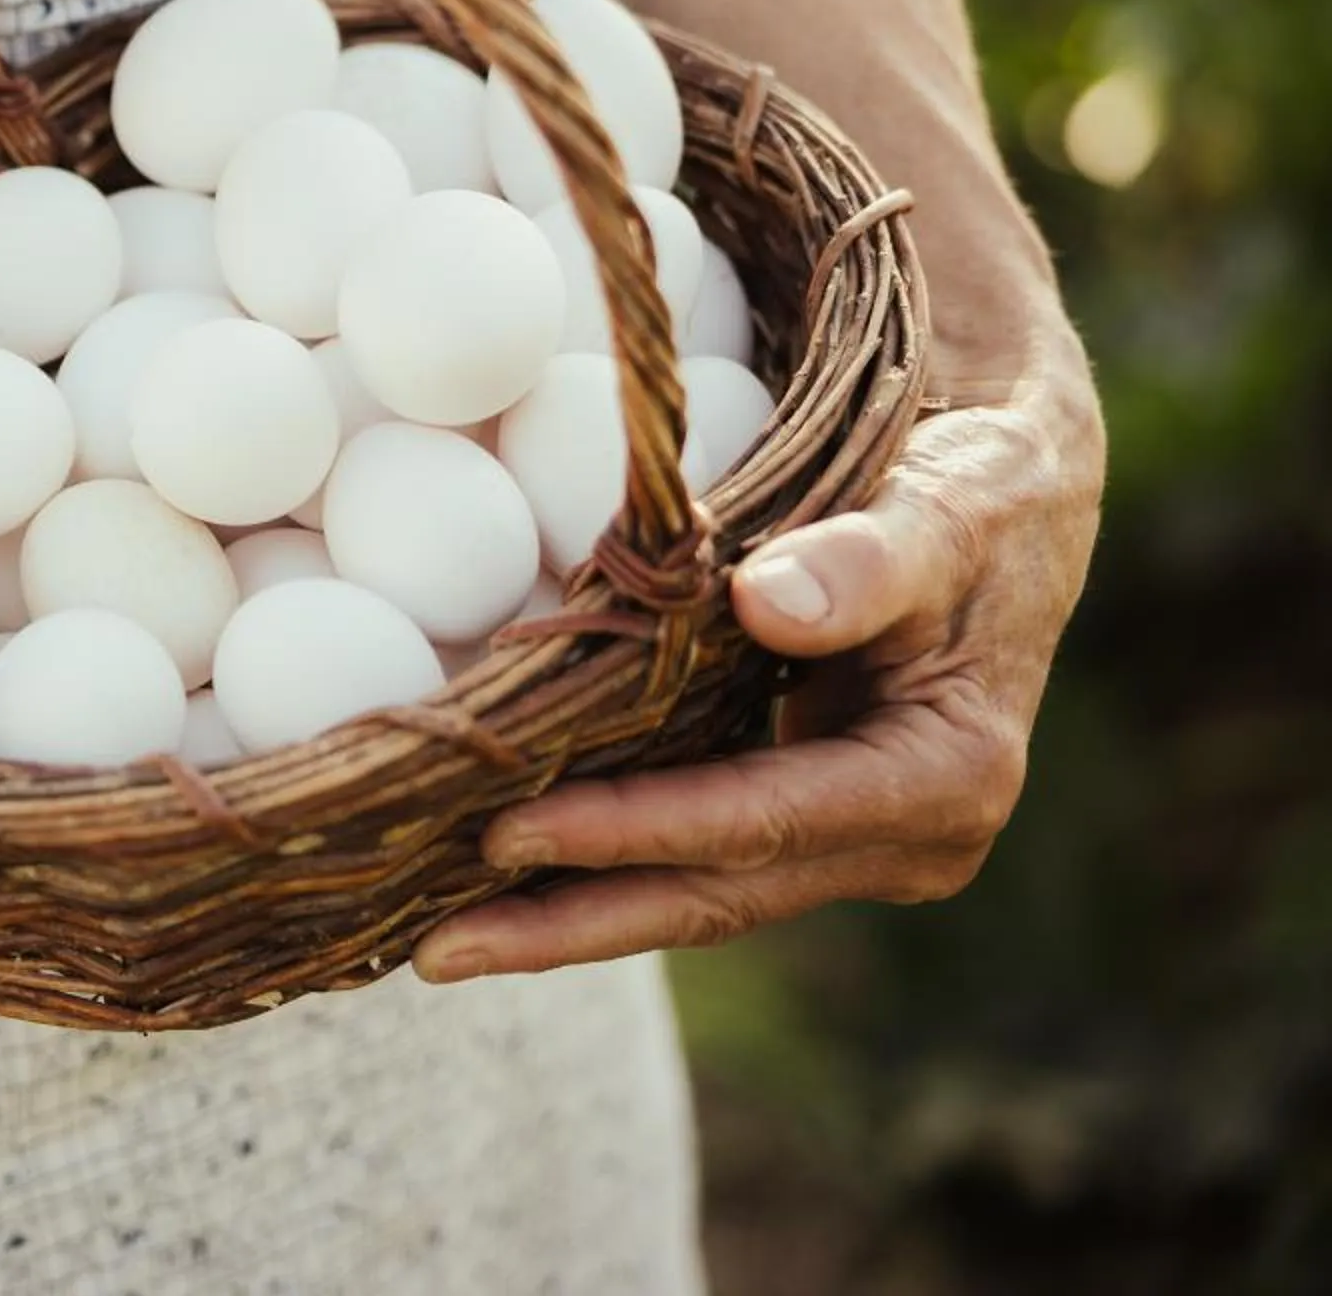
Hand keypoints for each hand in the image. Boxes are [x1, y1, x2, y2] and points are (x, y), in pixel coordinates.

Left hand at [413, 342, 1103, 981]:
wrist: (1008, 495)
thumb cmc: (976, 492)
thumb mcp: (944, 509)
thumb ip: (867, 560)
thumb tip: (770, 604)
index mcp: (945, 778)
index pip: (759, 822)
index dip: (632, 831)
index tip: (511, 834)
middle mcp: (901, 839)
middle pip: (711, 897)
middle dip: (568, 925)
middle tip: (431, 947)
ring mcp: (845, 839)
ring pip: (688, 892)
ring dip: (562, 915)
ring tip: (432, 934)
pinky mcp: (796, 813)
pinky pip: (683, 851)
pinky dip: (592, 863)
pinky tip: (491, 876)